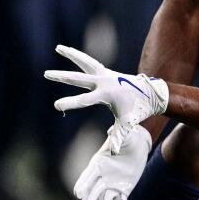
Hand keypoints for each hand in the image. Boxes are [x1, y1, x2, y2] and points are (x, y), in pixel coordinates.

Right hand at [44, 44, 168, 153]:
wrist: (152, 95)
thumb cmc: (138, 110)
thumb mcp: (128, 124)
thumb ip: (118, 136)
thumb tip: (113, 152)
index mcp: (107, 94)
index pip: (85, 100)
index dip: (70, 103)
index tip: (56, 105)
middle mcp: (105, 82)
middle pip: (80, 78)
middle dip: (63, 77)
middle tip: (46, 74)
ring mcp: (105, 75)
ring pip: (85, 62)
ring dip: (72, 54)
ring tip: (58, 47)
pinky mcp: (106, 72)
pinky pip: (90, 63)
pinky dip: (80, 58)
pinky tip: (69, 51)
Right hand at [73, 124, 150, 199]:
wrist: (137, 143)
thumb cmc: (128, 136)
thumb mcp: (124, 133)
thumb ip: (117, 135)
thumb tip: (110, 131)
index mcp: (98, 163)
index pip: (88, 175)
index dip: (83, 183)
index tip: (78, 194)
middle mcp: (101, 176)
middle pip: (93, 190)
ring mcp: (110, 185)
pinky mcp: (121, 191)